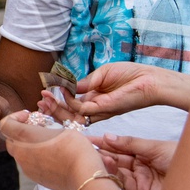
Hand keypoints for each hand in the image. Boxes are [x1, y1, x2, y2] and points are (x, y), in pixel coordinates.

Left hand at [0, 111, 102, 189]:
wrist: (83, 174)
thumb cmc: (74, 148)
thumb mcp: (59, 128)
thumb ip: (42, 128)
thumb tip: (39, 130)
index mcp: (24, 137)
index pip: (5, 124)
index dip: (15, 117)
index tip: (28, 117)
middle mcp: (21, 153)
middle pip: (11, 140)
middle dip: (21, 132)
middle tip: (38, 129)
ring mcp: (26, 168)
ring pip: (20, 153)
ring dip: (29, 146)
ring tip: (47, 142)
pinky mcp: (34, 178)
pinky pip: (29, 165)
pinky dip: (35, 158)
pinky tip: (52, 156)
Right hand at [47, 63, 189, 121]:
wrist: (150, 79)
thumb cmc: (131, 74)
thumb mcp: (102, 74)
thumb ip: (85, 83)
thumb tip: (67, 87)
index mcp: (95, 99)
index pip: (72, 104)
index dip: (58, 100)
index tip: (45, 92)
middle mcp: (96, 108)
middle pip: (70, 114)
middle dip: (53, 108)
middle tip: (40, 102)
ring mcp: (100, 111)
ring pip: (73, 115)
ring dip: (57, 107)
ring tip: (44, 99)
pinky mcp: (105, 109)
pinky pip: (83, 109)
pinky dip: (70, 101)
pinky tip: (62, 92)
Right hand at [92, 132, 174, 189]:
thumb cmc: (180, 158)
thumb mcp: (154, 146)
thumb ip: (130, 143)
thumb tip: (108, 137)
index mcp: (144, 151)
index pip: (120, 146)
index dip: (106, 143)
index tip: (89, 139)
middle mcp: (140, 165)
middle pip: (117, 159)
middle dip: (102, 153)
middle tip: (86, 149)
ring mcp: (140, 178)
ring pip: (117, 171)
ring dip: (106, 164)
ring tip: (96, 157)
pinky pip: (123, 183)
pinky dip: (113, 176)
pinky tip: (105, 168)